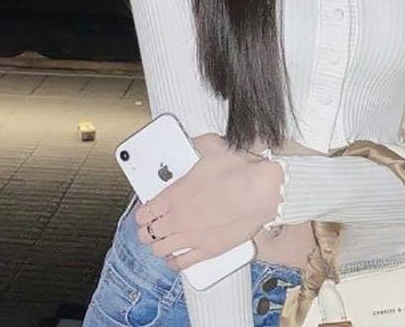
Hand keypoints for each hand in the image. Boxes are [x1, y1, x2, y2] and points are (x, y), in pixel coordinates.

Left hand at [134, 133, 283, 271]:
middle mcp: (178, 219)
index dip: (142, 212)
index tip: (146, 210)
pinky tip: (175, 257)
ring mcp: (192, 237)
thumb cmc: (239, 169)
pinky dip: (174, 262)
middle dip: (147, 229)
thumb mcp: (211, 146)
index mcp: (175, 195)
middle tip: (153, 225)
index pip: (144, 212)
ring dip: (158, 244)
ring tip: (163, 239)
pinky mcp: (208, 250)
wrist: (262, 191)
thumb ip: (193, 144)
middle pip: (147, 233)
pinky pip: (181, 264)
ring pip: (160, 250)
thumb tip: (188, 140)